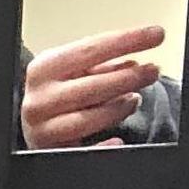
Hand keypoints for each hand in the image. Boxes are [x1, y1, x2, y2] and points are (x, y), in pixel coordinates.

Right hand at [23, 25, 167, 147]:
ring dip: (119, 109)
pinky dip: (103, 148)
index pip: (90, 50)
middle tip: (153, 71)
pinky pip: (83, 152)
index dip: (127, 41)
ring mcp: (42, 129)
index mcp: (43, 69)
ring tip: (135, 99)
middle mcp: (39, 99)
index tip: (156, 35)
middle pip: (92, 87)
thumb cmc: (57, 92)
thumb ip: (102, 66)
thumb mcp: (73, 71)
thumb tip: (133, 64)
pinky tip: (117, 141)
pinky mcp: (50, 153)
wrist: (31, 124)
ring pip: (88, 119)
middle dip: (129, 78)